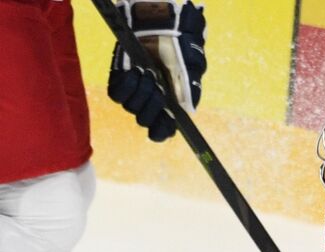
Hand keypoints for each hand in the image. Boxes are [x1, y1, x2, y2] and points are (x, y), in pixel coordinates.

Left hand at [107, 1, 206, 141]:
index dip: (160, 132)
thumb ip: (188, 92)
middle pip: (144, 120)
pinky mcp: (119, 79)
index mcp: (170, 107)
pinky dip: (127, 85)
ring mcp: (134, 92)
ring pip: (130, 107)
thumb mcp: (190, 71)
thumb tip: (187, 110)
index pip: (161, 130)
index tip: (162, 127)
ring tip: (148, 72)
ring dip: (141, 91)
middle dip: (151, 105)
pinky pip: (117, 94)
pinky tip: (135, 72)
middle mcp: (150, 103)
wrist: (161, 28)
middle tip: (158, 86)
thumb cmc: (179, 50)